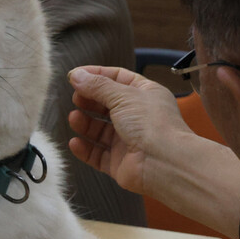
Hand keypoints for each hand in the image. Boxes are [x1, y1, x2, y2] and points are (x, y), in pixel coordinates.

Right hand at [66, 65, 188, 196]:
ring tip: (74, 118)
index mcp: (145, 94)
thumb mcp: (123, 96)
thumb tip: (76, 75)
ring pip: (100, 130)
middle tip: (76, 97)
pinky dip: (85, 149)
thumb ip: (97, 85)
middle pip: (107, 104)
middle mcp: (138, 117)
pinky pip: (98, 155)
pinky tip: (75, 142)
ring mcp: (128, 141)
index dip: (97, 75)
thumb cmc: (152, 125)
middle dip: (89, 100)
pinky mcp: (120, 163)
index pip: (118, 78)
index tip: (76, 75)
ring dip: (85, 123)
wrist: (164, 163)